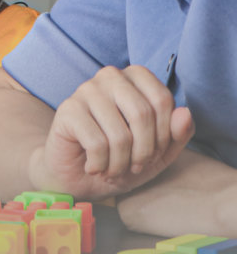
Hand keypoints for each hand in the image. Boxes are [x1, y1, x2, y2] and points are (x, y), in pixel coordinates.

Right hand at [30, 65, 194, 199]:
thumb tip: (185, 114)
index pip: (162, 100)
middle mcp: (110, 76)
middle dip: (143, 152)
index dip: (164, 135)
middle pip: (142, 114)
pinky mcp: (68, 110)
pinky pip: (96, 143)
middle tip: (134, 167)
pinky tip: (94, 167)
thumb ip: (177, 134)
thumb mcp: (158, 153)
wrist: (78, 177)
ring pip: (120, 134)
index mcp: (135, 78)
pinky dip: (100, 165)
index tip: (153, 154)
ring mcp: (86, 90)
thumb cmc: (120, 160)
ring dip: (120, 164)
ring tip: (113, 170)